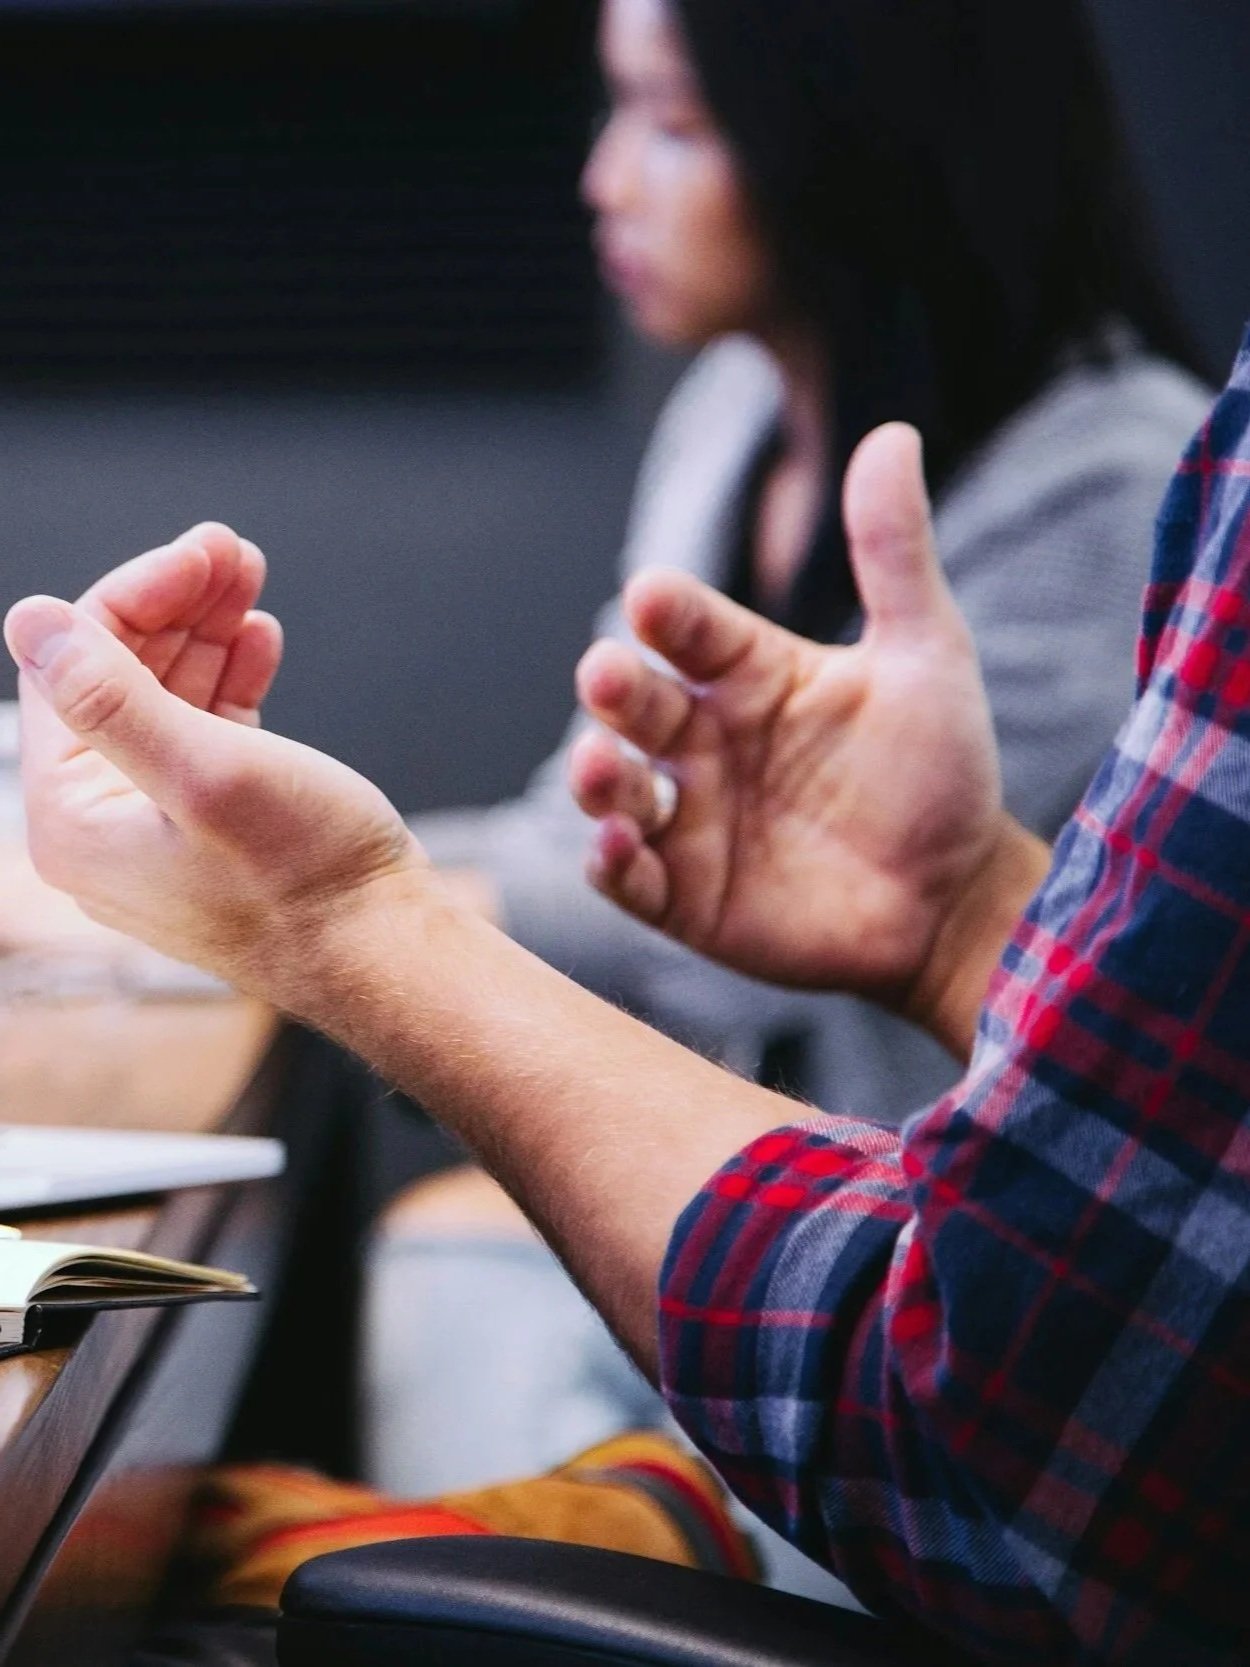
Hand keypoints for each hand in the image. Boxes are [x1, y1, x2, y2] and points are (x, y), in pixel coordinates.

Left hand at [5, 530, 424, 1010]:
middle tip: (231, 552)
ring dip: (205, 634)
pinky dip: (229, 682)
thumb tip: (31, 622)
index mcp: (73, 820)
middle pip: (117, 678)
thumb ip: (110, 697)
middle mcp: (102, 828)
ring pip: (165, 699)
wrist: (385, 954)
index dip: (136, 597)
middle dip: (175, 606)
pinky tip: (259, 643)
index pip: (72, 670)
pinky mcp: (215, 830)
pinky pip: (203, 734)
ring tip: (250, 582)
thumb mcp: (205, 772)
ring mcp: (158, 829)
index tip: (201, 552)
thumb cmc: (307, 883)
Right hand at [570, 425, 1037, 1046]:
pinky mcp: (683, 895)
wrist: (955, 900)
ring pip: (615, 785)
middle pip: (636, 701)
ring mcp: (690, 817)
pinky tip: (620, 843)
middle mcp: (706, 737)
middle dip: (615, 687)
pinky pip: (627, 875)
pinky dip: (611, 859)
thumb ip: (895, 552)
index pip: (689, 627)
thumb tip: (892, 433)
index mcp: (749, 672)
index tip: (654, 599)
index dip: (668, 613)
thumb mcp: (926, 654)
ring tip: (604, 767)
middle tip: (609, 675)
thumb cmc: (939, 772)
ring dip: (597, 774)